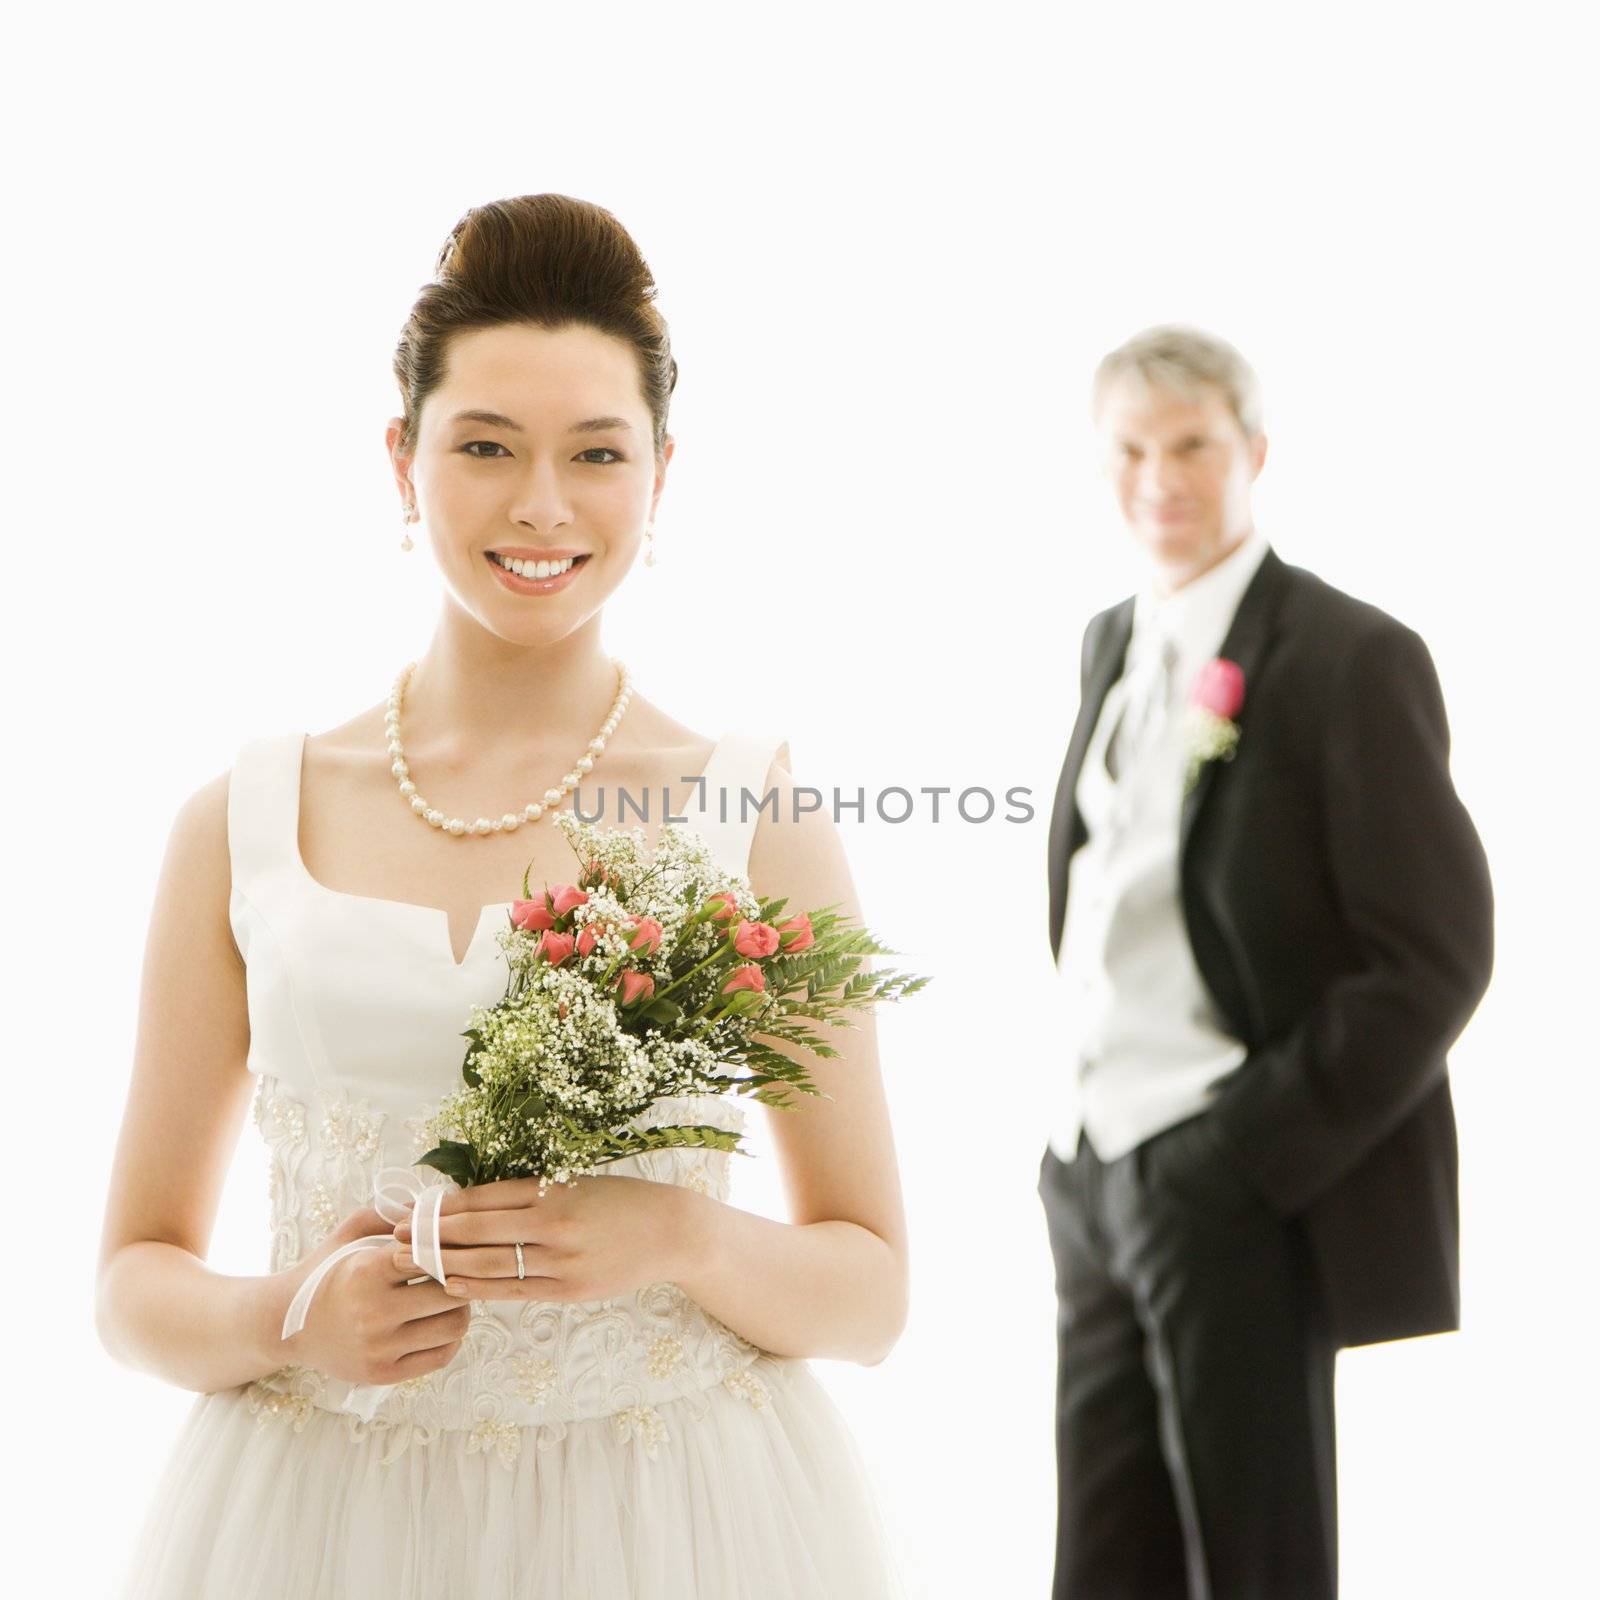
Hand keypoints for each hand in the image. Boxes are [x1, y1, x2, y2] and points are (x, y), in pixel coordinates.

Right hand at [274, 1204, 471, 1386]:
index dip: (447, 1249)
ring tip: (448, 1299)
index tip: (447, 1247)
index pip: (432, 1255)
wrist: (285, 1324)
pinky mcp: (383, 1374)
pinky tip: (438, 1323)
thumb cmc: (325, 1271)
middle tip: (456, 1274)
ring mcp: (378, 1348)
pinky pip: (441, 1356)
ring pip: (453, 1326)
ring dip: (459, 1309)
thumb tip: (434, 1208)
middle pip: (451, 1292)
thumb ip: (392, 1214)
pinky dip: (450, 1339)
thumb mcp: (349, 1232)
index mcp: (366, 1271)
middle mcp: (372, 1313)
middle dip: (459, 1279)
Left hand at [392, 1172, 706, 1304]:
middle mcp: (553, 1224)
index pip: (484, 1198)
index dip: (443, 1205)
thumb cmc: (622, 1201)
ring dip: (446, 1263)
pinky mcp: (569, 1289)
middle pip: (478, 1230)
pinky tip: (452, 1285)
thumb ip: (532, 1193)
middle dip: (432, 1234)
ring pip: (490, 1263)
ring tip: (411, 1263)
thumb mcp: (578, 1183)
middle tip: (394, 1237)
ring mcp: (561, 1260)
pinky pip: (514, 1290)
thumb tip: (477, 1202)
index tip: (411, 1208)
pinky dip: (480, 1287)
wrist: (672, 1231)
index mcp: (554, 1190)